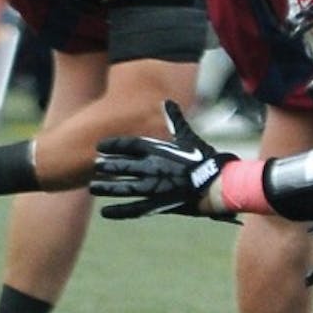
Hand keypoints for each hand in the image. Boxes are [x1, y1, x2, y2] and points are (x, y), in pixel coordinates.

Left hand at [91, 100, 237, 220]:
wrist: (219, 183)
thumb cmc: (205, 158)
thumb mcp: (189, 137)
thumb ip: (174, 120)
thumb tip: (168, 101)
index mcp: (158, 150)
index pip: (128, 145)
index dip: (112, 145)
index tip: (100, 147)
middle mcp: (152, 167)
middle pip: (121, 165)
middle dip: (107, 166)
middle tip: (95, 166)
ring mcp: (154, 187)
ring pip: (123, 187)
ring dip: (106, 187)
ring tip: (94, 187)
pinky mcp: (159, 204)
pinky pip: (134, 208)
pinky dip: (119, 211)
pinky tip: (105, 212)